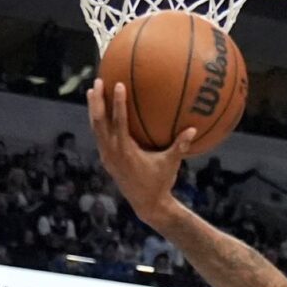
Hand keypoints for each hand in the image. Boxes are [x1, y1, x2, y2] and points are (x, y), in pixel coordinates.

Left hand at [88, 81, 193, 227]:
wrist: (146, 204)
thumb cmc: (161, 183)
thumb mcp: (171, 164)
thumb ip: (180, 146)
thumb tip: (193, 129)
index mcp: (126, 151)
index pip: (119, 122)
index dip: (117, 103)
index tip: (117, 85)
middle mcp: (112, 152)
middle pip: (99, 121)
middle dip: (97, 101)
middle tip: (98, 81)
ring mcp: (107, 156)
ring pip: (95, 127)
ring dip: (93, 108)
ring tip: (93, 90)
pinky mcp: (106, 159)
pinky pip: (99, 135)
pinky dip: (98, 121)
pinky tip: (100, 111)